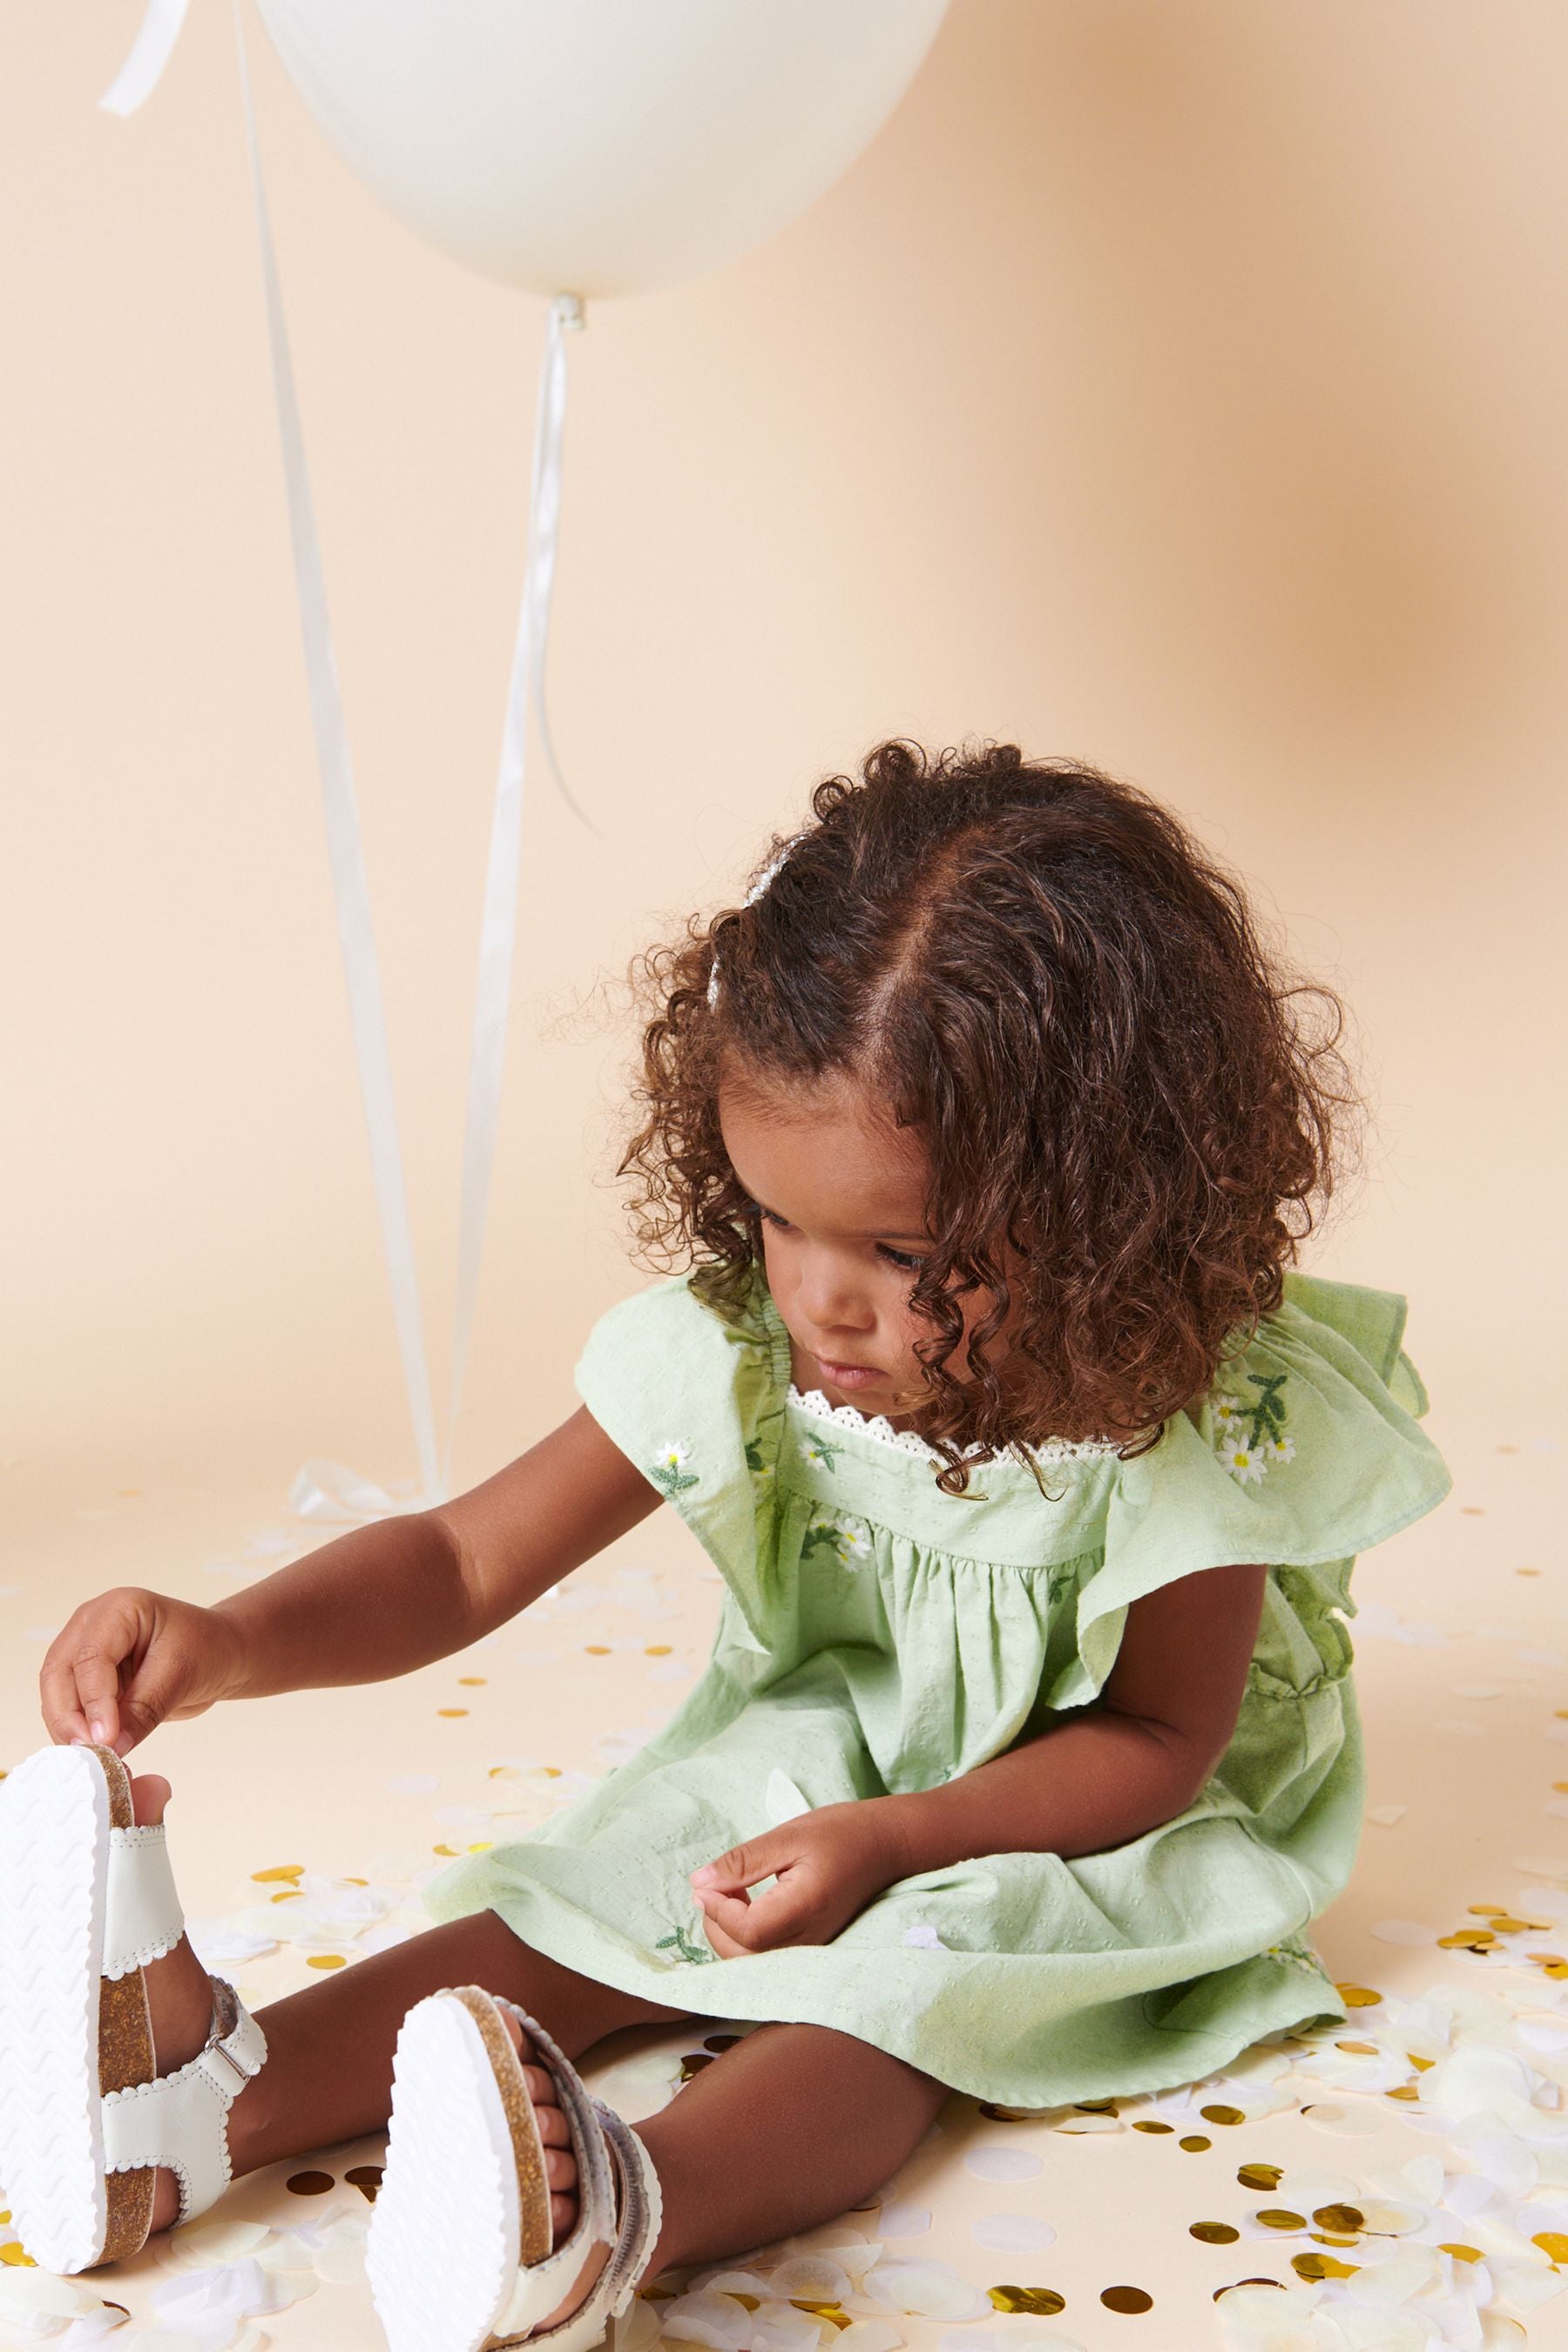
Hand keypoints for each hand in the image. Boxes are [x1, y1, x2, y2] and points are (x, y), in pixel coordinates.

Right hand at [40, 1587, 247, 1755]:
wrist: (219, 1654)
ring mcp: (84, 1651)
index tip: (105, 1738)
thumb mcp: (181, 1674)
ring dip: (69, 1729)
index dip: (94, 1700)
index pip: (91, 1656)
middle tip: (91, 1753)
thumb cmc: (207, 1649)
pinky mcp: (87, 1680)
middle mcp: (92, 1626)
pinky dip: (78, 1732)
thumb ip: (143, 1709)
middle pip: (59, 1674)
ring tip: (96, 1758)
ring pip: (57, 1694)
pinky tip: (97, 1753)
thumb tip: (111, 1746)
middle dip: (69, 1718)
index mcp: (118, 1609)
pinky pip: (70, 1708)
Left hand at [690, 1799, 910, 1956]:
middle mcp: (808, 1939)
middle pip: (743, 1956)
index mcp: (805, 1908)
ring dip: (727, 1932)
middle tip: (716, 1884)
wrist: (884, 1846)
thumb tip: (699, 1883)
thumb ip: (743, 1862)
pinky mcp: (808, 1948)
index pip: (747, 1931)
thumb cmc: (839, 1833)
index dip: (717, 1910)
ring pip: (750, 1961)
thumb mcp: (787, 1836)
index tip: (707, 1882)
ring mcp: (810, 1949)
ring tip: (732, 1890)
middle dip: (716, 1924)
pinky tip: (747, 1904)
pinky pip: (764, 1956)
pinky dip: (743, 1937)